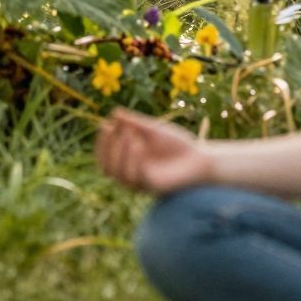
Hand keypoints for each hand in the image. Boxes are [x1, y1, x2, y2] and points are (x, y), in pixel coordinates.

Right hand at [96, 108, 218, 195]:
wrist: (200, 157)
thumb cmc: (177, 144)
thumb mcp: (153, 130)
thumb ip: (135, 123)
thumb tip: (115, 113)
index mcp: (129, 162)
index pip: (105, 158)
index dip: (101, 144)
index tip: (105, 125)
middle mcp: (132, 174)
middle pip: (107, 168)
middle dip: (107, 148)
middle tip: (112, 128)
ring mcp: (142, 182)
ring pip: (119, 175)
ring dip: (120, 153)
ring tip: (130, 134)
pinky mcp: (154, 187)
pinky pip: (137, 177)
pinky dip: (134, 160)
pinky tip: (139, 144)